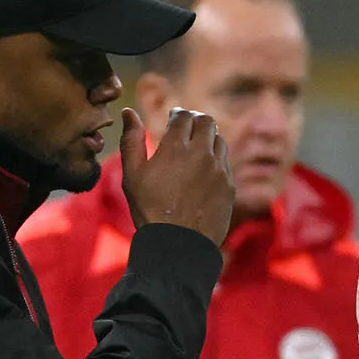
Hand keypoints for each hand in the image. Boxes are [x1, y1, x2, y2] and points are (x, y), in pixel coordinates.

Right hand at [119, 106, 234, 242]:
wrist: (178, 245)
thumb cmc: (150, 210)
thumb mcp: (132, 175)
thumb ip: (130, 140)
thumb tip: (128, 112)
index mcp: (175, 148)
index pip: (183, 116)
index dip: (177, 115)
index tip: (173, 120)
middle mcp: (201, 154)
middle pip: (206, 122)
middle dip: (195, 121)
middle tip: (186, 129)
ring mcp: (219, 170)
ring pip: (219, 140)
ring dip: (208, 139)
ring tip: (195, 149)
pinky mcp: (230, 186)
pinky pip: (226, 163)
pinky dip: (216, 160)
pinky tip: (204, 170)